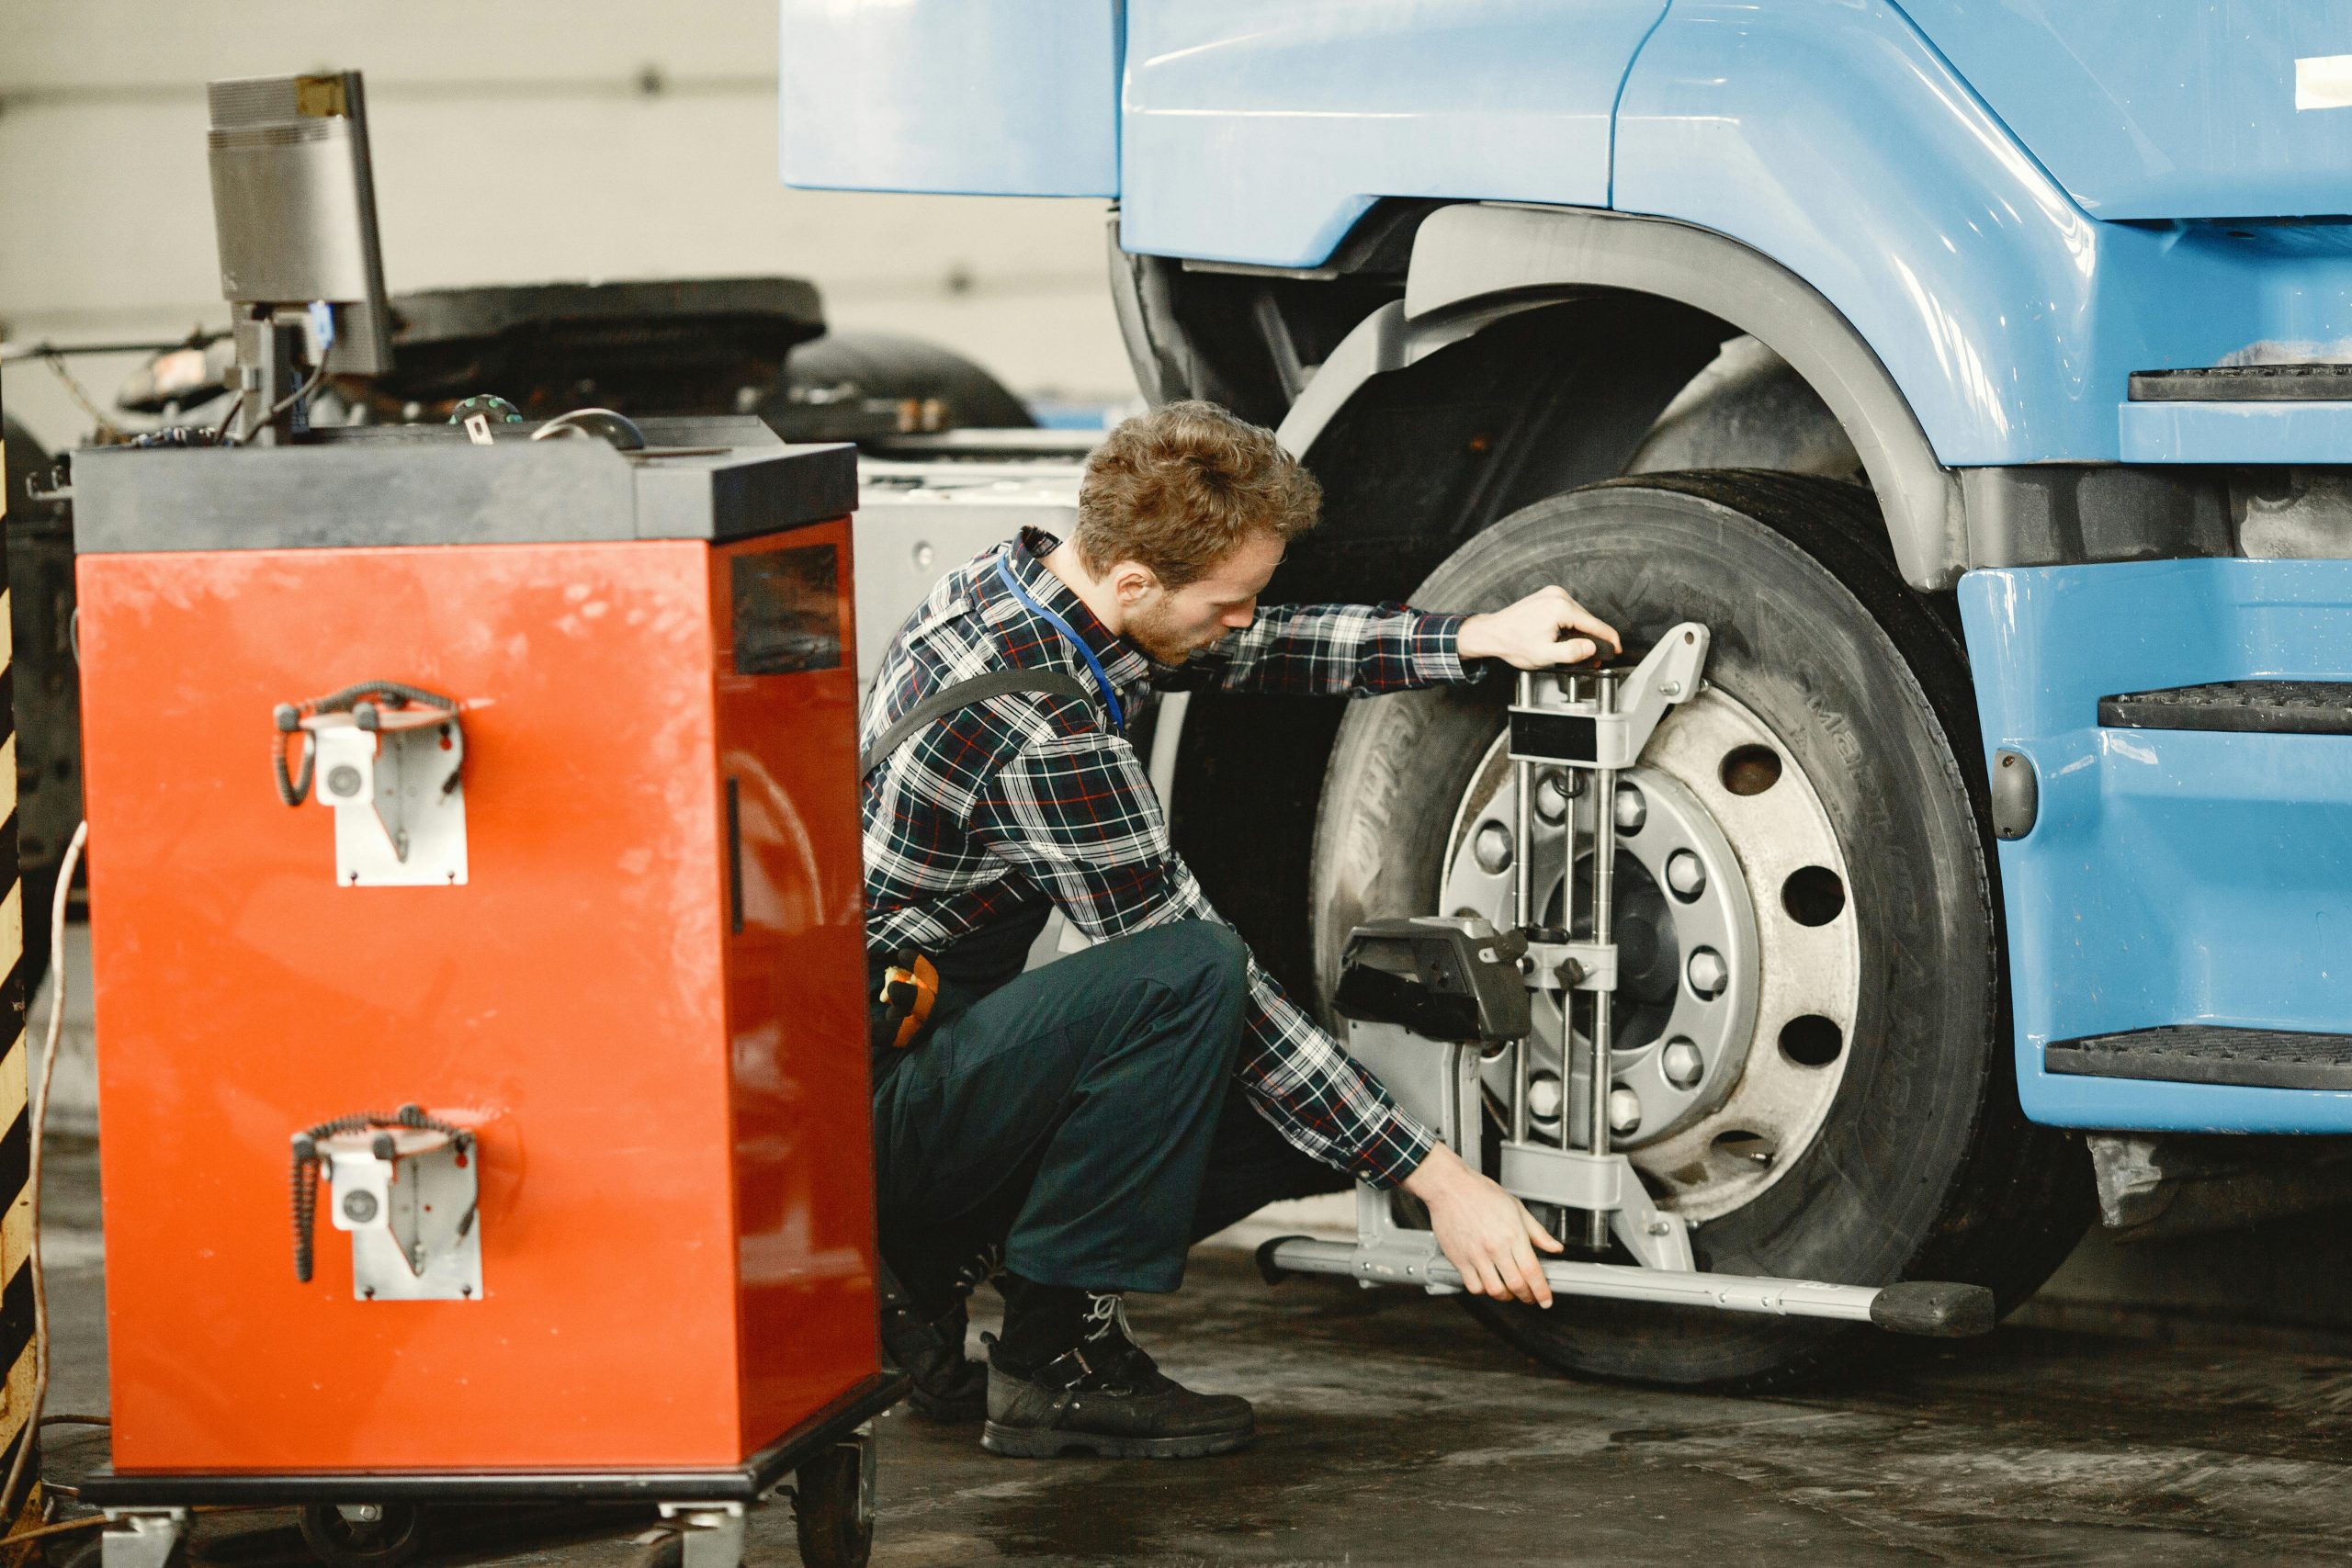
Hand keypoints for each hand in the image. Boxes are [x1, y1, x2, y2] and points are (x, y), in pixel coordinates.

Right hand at [1400, 1142, 1563, 1305]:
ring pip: (1495, 1290)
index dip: (1542, 1291)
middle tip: (1530, 1297)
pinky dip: (1484, 1290)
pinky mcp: (1459, 1259)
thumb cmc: (1481, 1193)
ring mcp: (1476, 1255)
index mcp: (1512, 1234)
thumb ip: (1537, 1232)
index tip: (1545, 1299)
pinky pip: (1474, 1286)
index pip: (1532, 1271)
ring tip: (1509, 1291)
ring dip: (1506, 1296)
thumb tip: (1554, 1247)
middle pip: (1516, 1285)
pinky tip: (1488, 1282)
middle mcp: (1495, 1247)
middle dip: (1527, 1296)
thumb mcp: (1516, 1208)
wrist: (1450, 1187)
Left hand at [1457, 586, 1621, 669]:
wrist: (1492, 633)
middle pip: (1588, 619)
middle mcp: (1558, 596)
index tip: (1616, 649)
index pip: (1594, 624)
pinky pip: (1569, 611)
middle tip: (1594, 658)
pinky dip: (1572, 624)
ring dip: (1582, 631)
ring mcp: (1553, 593)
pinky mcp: (1548, 596)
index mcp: (1560, 608)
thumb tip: (1592, 648)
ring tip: (1578, 649)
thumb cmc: (1513, 643)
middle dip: (1594, 638)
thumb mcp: (1545, 655)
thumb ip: (1571, 652)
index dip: (1609, 639)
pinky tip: (1567, 637)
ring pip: (1579, 615)